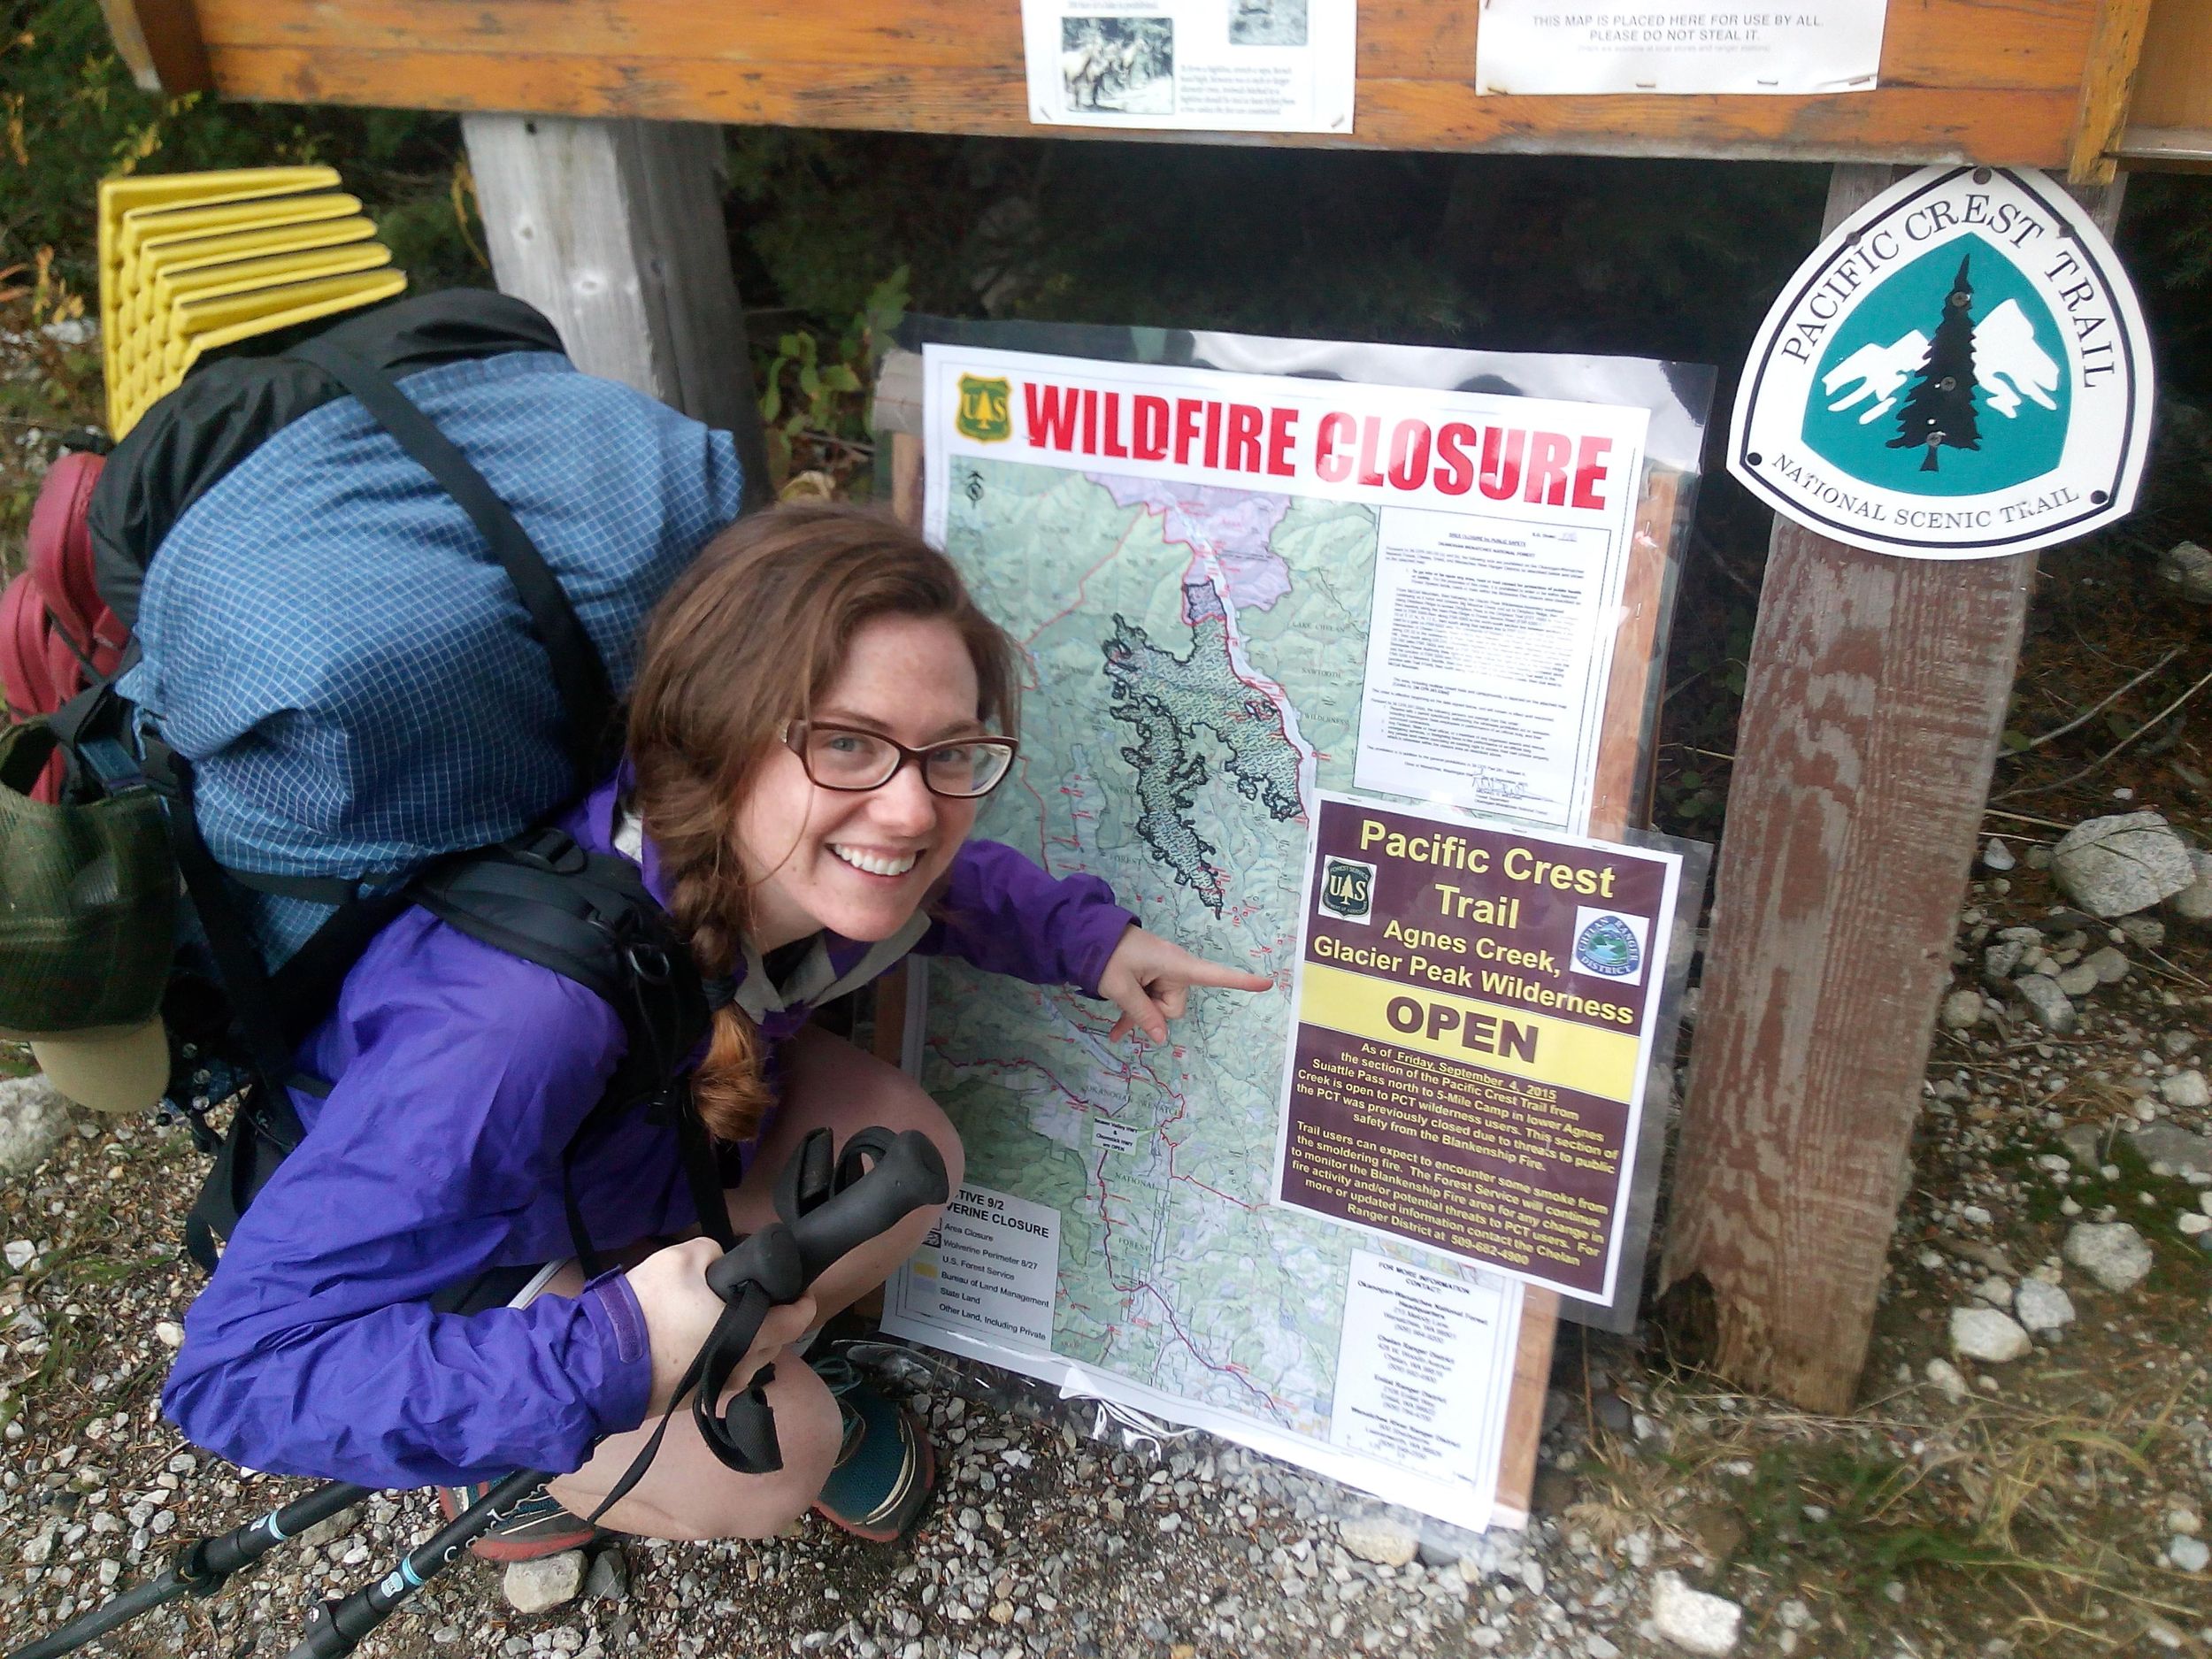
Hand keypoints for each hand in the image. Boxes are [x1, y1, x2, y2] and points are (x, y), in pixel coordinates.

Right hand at [624, 1237, 816, 1415]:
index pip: (798, 1320)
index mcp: (753, 1335)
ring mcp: (721, 1389)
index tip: (798, 1288)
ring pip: (749, 1361)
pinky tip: (699, 1341)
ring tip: (725, 1319)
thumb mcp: (683, 1257)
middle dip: (772, 1319)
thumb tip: (721, 1264)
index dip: (802, 1300)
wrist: (602, 1363)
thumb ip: (714, 1252)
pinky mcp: (697, 1402)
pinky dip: (721, 1356)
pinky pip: (724, 1373)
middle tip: (754, 1298)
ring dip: (747, 1340)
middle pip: (774, 1342)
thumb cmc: (651, 1308)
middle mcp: (744, 1368)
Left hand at [1097, 925, 1274, 1043]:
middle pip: (1174, 1006)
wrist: (1088, 935)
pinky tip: (1116, 1034)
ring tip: (1116, 1008)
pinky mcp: (1151, 976)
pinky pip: (1151, 1002)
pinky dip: (1135, 1015)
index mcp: (1176, 965)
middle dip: (1153, 1011)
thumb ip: (1142, 1014)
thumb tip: (1161, 1039)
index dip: (1241, 981)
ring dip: (1141, 1012)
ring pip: (1160, 1007)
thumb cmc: (1108, 956)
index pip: (1215, 975)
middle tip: (1128, 997)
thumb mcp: (1121, 988)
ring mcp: (1163, 973)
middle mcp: (1176, 969)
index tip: (1267, 983)